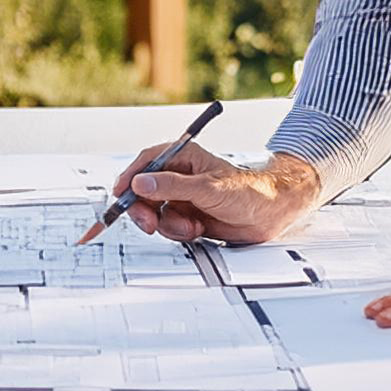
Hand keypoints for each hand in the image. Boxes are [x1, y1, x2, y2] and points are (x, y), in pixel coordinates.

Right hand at [110, 142, 321, 244]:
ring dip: (168, 225)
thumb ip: (171, 186)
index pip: (147, 163)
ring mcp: (183, 198)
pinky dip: (179, 233)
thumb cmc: (248, 191)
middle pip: (144, 191)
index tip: (120, 193)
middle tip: (149, 223)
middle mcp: (180, 177)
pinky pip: (168, 227)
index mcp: (184, 158)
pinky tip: (197, 230)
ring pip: (155, 213)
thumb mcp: (207, 188)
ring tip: (189, 226)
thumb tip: (140, 183)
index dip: (129, 177)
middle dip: (144, 210)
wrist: (271, 214)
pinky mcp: (188, 217)